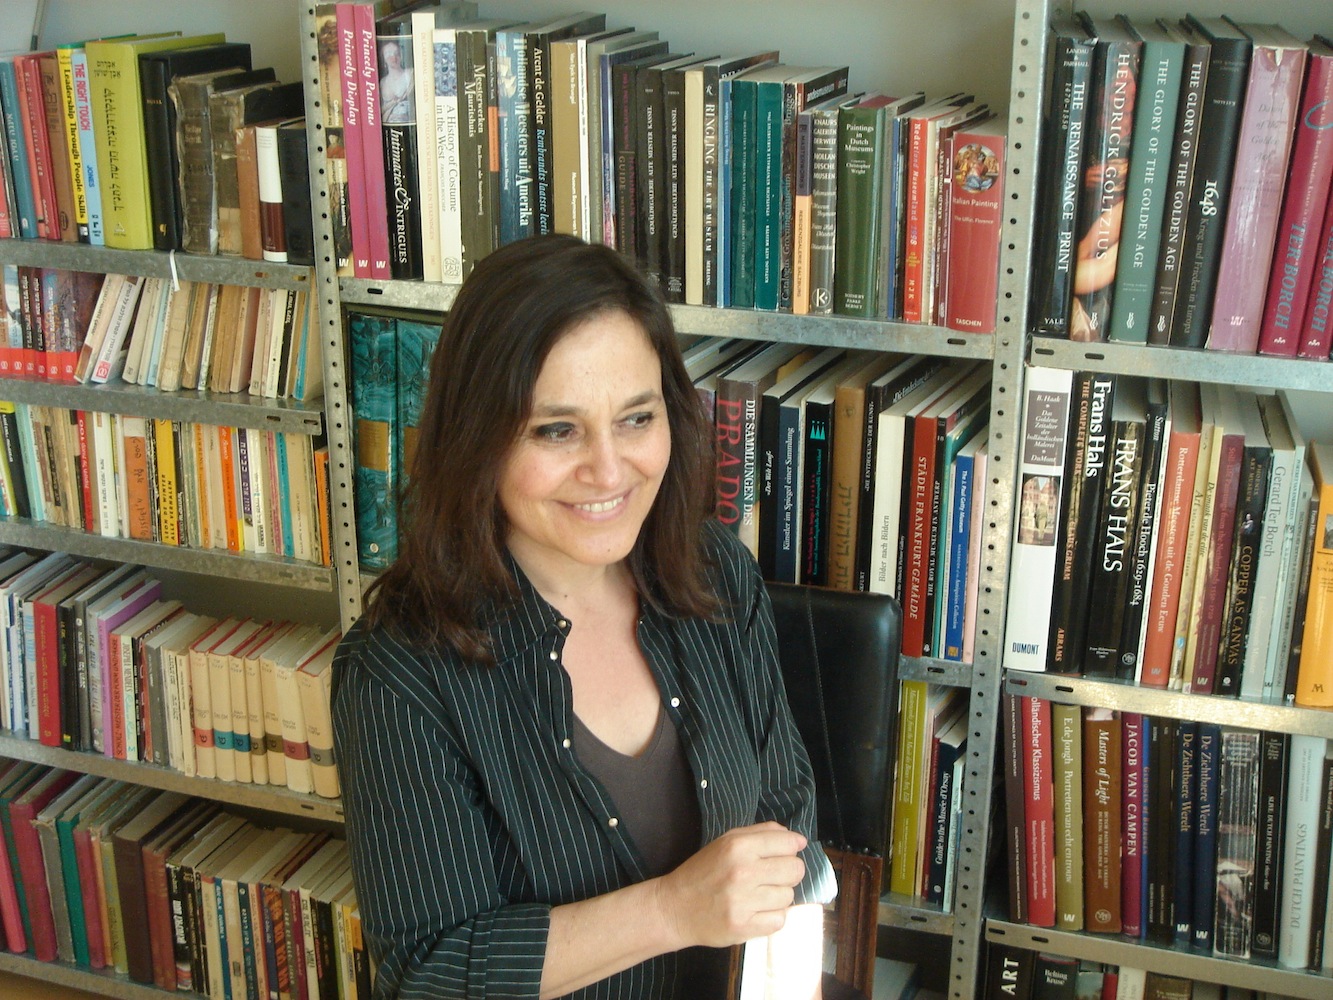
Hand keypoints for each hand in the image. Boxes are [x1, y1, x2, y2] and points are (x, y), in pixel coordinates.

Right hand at [652, 822, 807, 949]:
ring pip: (789, 896)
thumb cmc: (702, 871)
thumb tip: (797, 839)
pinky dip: (771, 916)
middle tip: (770, 877)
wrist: (674, 908)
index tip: (785, 854)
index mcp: (738, 846)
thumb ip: (761, 834)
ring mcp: (744, 902)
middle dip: (788, 872)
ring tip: (759, 895)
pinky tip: (756, 911)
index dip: (791, 848)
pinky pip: (780, 920)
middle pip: (795, 870)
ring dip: (778, 895)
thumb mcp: (726, 842)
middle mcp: (743, 872)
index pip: (789, 843)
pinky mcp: (744, 927)